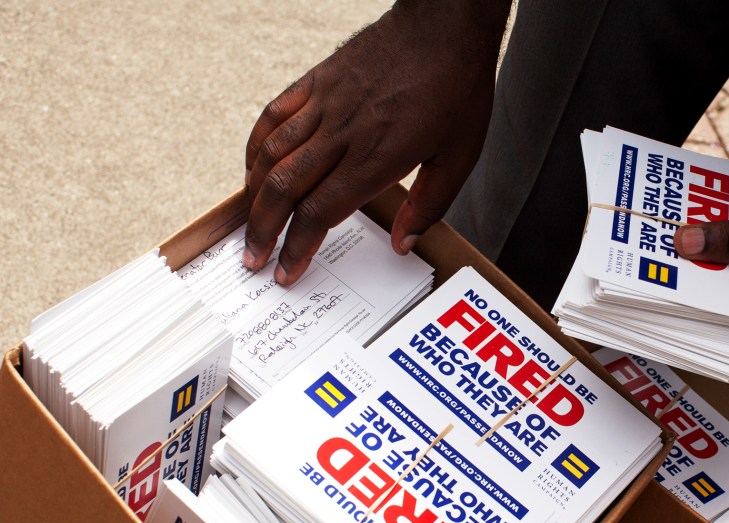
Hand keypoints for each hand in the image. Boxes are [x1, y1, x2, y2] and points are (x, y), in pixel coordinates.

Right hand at [243, 0, 510, 284]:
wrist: (445, 25)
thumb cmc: (457, 88)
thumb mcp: (460, 157)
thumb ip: (428, 205)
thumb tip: (402, 244)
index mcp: (377, 157)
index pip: (322, 212)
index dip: (298, 247)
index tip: (286, 270)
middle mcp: (344, 133)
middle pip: (285, 189)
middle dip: (264, 230)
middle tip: (254, 258)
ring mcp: (326, 104)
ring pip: (272, 155)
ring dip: (253, 195)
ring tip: (248, 223)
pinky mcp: (318, 81)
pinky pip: (273, 115)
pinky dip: (256, 146)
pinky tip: (252, 168)